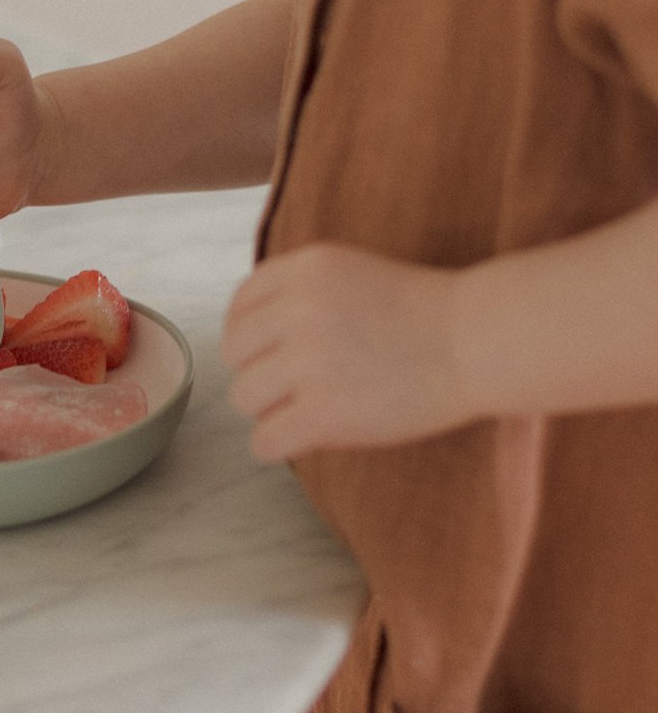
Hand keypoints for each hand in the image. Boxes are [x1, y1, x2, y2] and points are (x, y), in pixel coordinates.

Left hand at [221, 243, 472, 460]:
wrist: (477, 341)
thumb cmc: (423, 313)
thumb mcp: (349, 273)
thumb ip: (297, 292)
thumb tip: (244, 333)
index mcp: (304, 269)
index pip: (240, 304)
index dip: (246, 333)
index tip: (263, 352)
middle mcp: (297, 310)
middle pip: (235, 353)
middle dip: (258, 371)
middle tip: (291, 385)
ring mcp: (309, 361)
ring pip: (244, 397)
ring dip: (268, 409)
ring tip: (300, 410)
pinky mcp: (325, 411)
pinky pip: (265, 439)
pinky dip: (276, 443)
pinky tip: (301, 437)